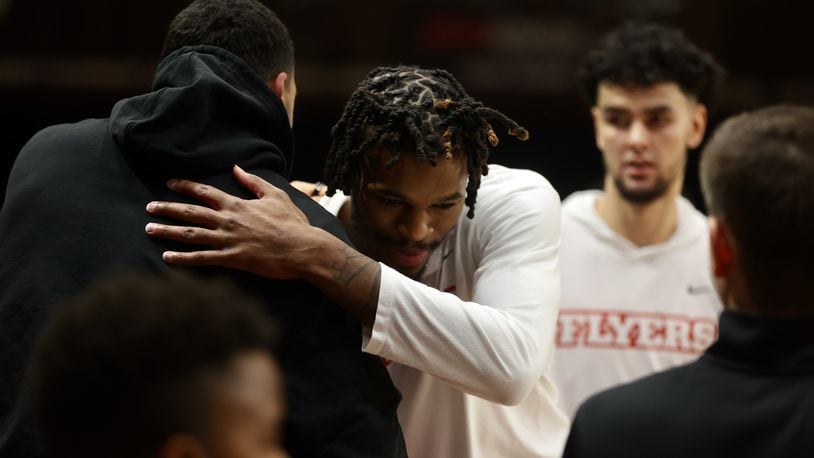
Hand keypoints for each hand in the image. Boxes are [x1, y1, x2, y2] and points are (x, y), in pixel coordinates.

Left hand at [145, 165, 322, 279]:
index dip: (185, 186)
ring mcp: (228, 240)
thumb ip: (253, 182)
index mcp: (237, 204)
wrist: (303, 249)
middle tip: (149, 208)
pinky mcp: (232, 259)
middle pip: (191, 212)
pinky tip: (167, 257)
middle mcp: (228, 220)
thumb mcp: (276, 196)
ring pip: (191, 234)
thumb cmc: (292, 223)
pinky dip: (183, 258)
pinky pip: (202, 258)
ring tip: (149, 230)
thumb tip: (236, 168)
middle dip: (167, 208)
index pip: (205, 192)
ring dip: (168, 231)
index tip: (170, 184)